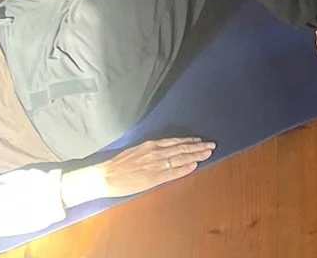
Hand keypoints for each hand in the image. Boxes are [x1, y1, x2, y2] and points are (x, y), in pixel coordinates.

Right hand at [61, 138, 213, 204]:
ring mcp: (155, 164)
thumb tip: (164, 149)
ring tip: (208, 153)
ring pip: (180, 158)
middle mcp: (155, 152)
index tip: (200, 140)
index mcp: (151, 145)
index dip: (190, 141)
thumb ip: (151, 150)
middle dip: (198, 147)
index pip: (175, 142)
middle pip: (182, 148)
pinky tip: (194, 165)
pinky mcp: (152, 177)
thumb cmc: (118, 165)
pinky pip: (172, 172)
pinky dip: (184, 168)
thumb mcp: (136, 151)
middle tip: (212, 145)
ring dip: (196, 155)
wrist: (104, 176)